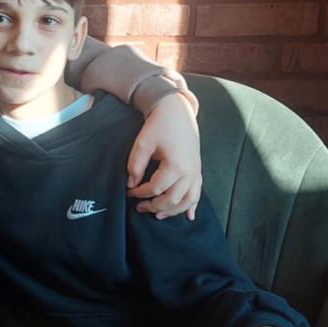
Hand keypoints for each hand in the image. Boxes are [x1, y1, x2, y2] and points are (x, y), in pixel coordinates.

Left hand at [126, 90, 201, 218]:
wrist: (177, 109)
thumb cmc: (159, 124)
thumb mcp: (142, 143)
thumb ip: (135, 165)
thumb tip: (131, 184)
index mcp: (177, 165)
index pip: (156, 188)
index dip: (140, 193)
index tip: (129, 192)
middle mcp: (190, 171)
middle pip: (173, 199)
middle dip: (154, 206)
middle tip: (139, 208)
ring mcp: (197, 171)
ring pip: (188, 200)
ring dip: (173, 210)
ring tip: (158, 216)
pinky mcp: (198, 169)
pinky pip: (198, 192)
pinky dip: (192, 205)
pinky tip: (189, 217)